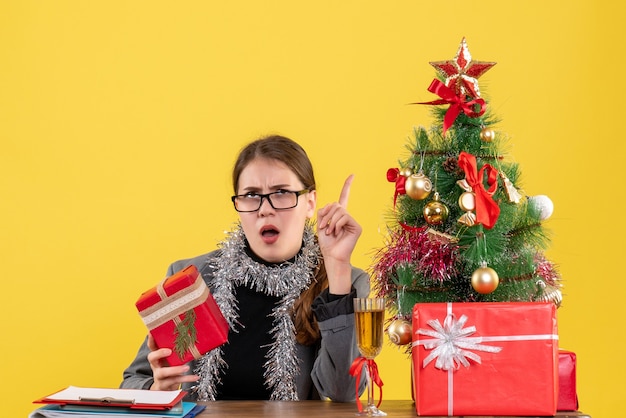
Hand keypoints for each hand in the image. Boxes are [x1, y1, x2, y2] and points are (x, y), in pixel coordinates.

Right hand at [147, 335, 199, 390]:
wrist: (165, 389)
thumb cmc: (169, 370)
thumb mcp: (171, 360)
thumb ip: (176, 351)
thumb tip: (191, 336)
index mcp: (157, 357)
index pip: (152, 346)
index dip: (151, 340)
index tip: (152, 333)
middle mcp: (156, 366)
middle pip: (152, 358)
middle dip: (159, 353)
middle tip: (169, 351)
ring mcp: (159, 376)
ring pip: (164, 372)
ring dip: (175, 369)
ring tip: (186, 367)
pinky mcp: (165, 385)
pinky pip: (176, 381)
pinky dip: (187, 379)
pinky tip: (195, 377)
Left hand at [317, 174, 361, 294]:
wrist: (332, 256)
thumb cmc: (326, 243)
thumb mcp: (320, 224)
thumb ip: (323, 211)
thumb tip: (331, 205)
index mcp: (339, 215)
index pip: (344, 197)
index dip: (347, 186)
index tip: (352, 175)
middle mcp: (348, 216)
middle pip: (336, 204)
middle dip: (326, 214)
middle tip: (323, 227)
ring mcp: (353, 221)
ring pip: (340, 210)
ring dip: (330, 221)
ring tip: (330, 232)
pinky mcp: (357, 227)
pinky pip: (345, 217)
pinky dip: (336, 224)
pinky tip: (336, 232)